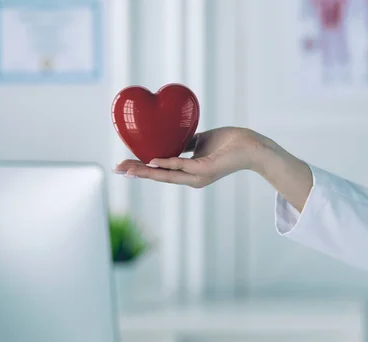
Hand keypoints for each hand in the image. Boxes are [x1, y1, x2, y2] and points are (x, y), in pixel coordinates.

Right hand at [113, 127, 264, 187]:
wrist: (251, 146)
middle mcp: (192, 178)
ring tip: (127, 168)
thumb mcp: (201, 141)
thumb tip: (170, 137)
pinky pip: (182, 165)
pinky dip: (167, 163)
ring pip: (166, 174)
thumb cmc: (229, 143)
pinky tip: (153, 160)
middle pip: (158, 176)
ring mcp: (198, 176)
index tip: (122, 167)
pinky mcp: (206, 170)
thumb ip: (185, 143)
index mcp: (189, 172)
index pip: (160, 172)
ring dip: (145, 171)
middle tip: (116, 169)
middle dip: (136, 173)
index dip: (141, 170)